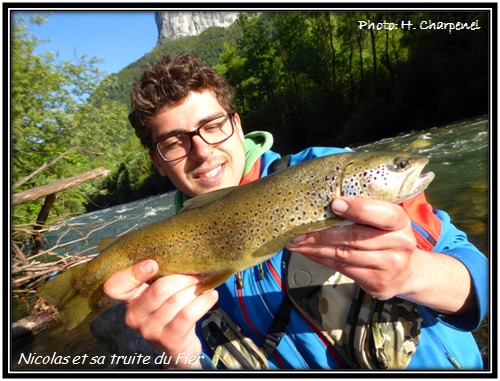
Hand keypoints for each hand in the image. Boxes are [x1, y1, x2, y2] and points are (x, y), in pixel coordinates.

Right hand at [103, 260, 218, 368]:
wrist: (178, 344)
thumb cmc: (168, 309)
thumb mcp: (157, 292)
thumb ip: (160, 275)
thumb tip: (181, 249)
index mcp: (129, 298)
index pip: (115, 287)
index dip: (132, 273)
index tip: (153, 263)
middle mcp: (134, 315)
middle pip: (159, 289)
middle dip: (183, 277)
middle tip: (196, 273)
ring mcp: (150, 330)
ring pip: (177, 301)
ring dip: (195, 289)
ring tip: (204, 284)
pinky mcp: (169, 340)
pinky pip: (189, 314)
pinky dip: (204, 301)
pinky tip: (210, 296)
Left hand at [286, 197, 416, 299]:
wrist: (407, 271)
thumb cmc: (388, 237)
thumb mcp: (385, 218)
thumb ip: (365, 209)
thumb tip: (330, 200)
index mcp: (401, 222)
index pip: (380, 214)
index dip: (357, 209)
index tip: (334, 204)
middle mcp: (399, 245)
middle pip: (354, 237)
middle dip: (322, 234)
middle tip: (299, 230)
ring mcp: (388, 267)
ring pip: (343, 255)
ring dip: (315, 249)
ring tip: (296, 243)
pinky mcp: (376, 284)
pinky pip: (342, 269)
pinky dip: (322, 260)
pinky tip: (309, 253)